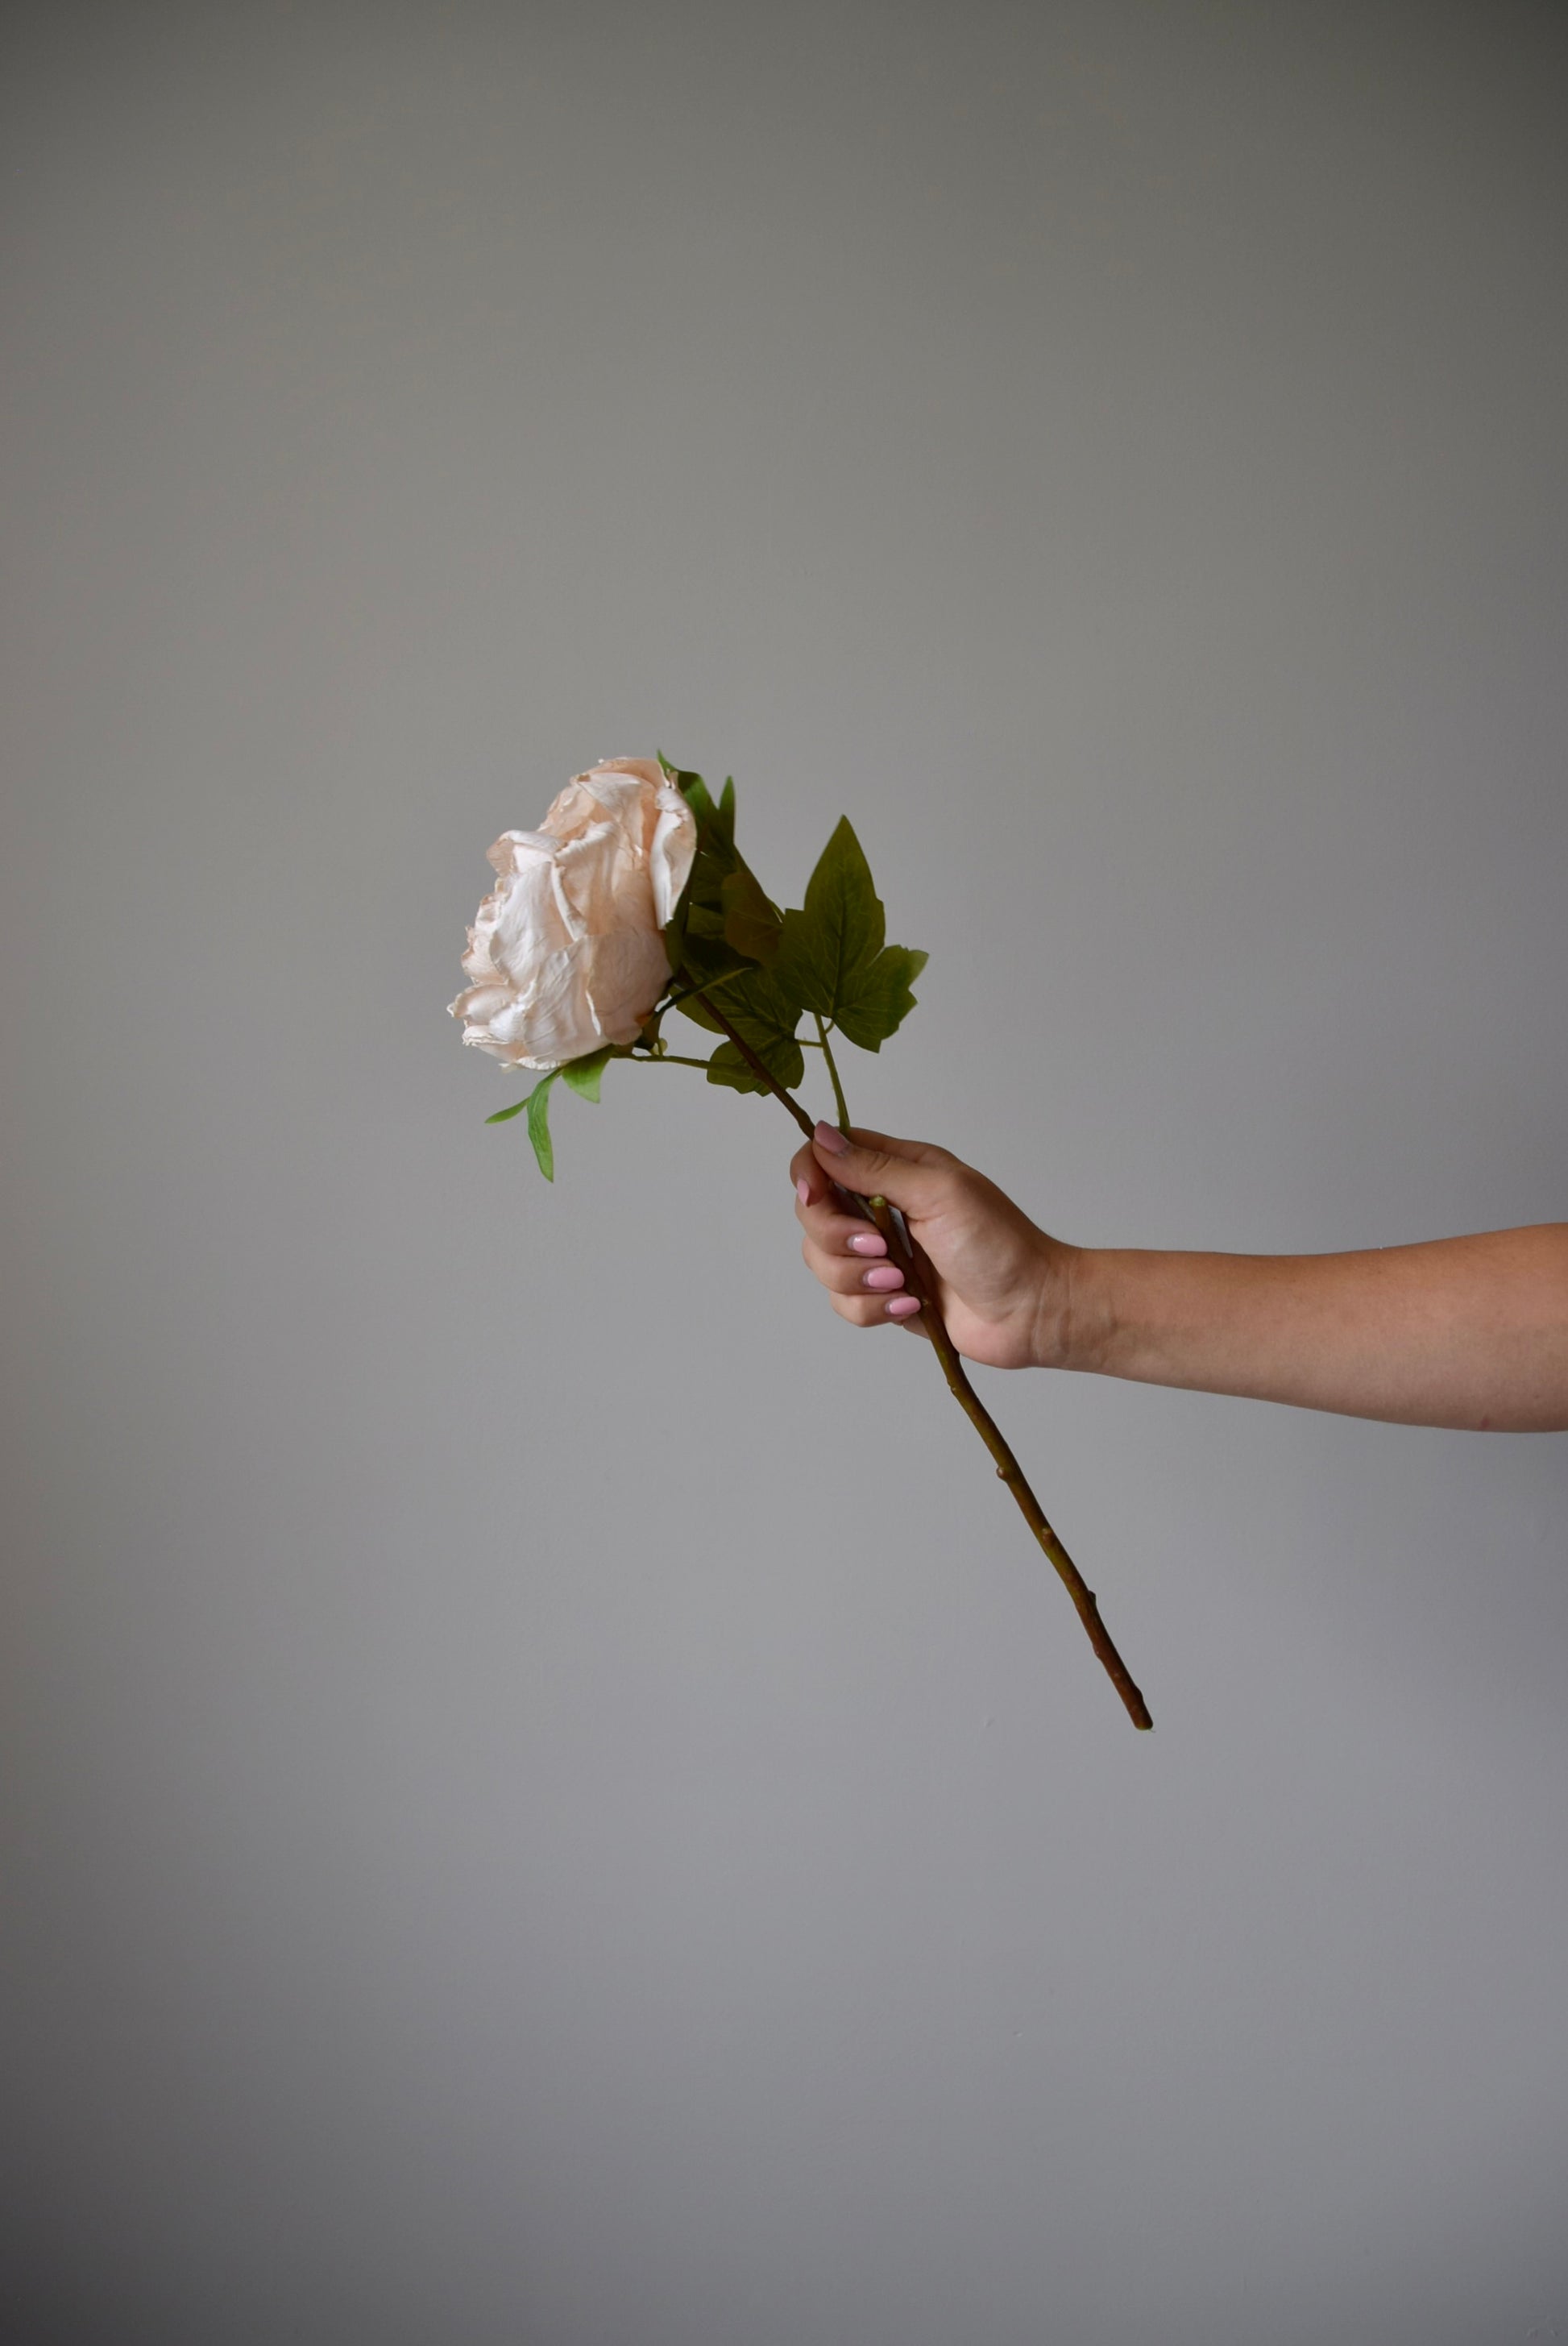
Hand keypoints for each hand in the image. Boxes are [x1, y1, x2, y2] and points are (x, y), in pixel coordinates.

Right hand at [790, 1123, 1077, 1370]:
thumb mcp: (938, 1192)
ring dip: (859, 1278)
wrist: (1031, 1310)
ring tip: (905, 1283)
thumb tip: (822, 1136)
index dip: (809, 1174)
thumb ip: (874, 1167)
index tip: (816, 1196)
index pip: (825, 1157)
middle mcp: (880, 1208)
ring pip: (823, 1262)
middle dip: (837, 1237)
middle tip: (882, 1248)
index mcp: (897, 1169)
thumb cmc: (1000, 1244)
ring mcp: (880, 1255)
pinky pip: (844, 1303)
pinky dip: (873, 1307)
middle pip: (813, 1214)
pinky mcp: (884, 1296)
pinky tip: (911, 1305)